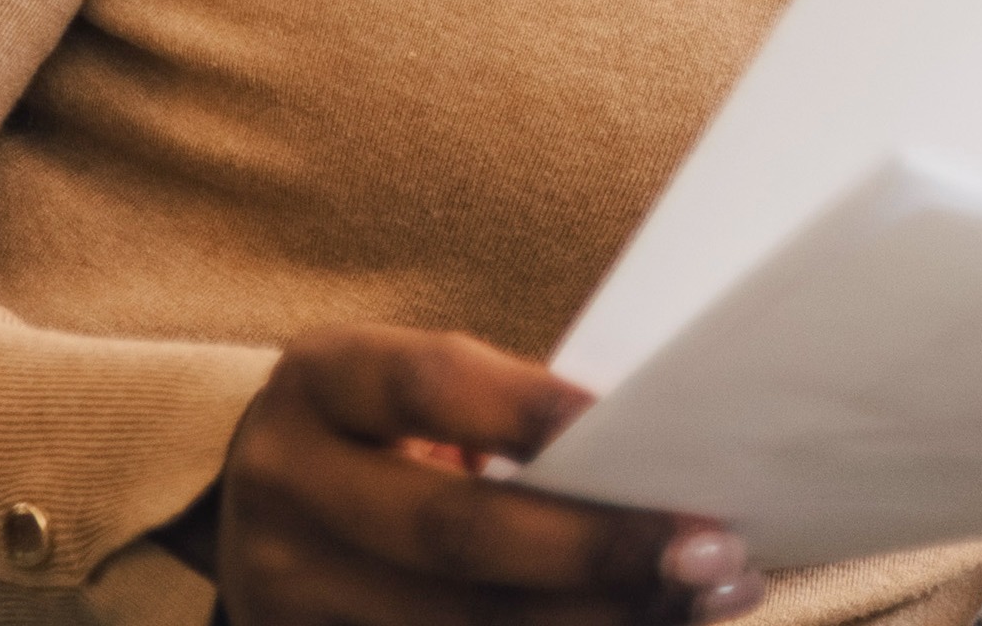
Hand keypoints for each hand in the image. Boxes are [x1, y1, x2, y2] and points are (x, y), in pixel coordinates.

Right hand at [176, 323, 766, 623]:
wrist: (272, 513)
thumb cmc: (393, 434)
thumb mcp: (418, 397)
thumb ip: (509, 417)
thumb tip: (661, 461)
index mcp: (322, 379)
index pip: (432, 385)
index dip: (532, 410)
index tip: (637, 426)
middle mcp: (286, 482)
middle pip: (454, 530)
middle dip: (594, 549)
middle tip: (709, 549)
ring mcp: (281, 587)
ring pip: (460, 623)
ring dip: (598, 618)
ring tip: (706, 602)